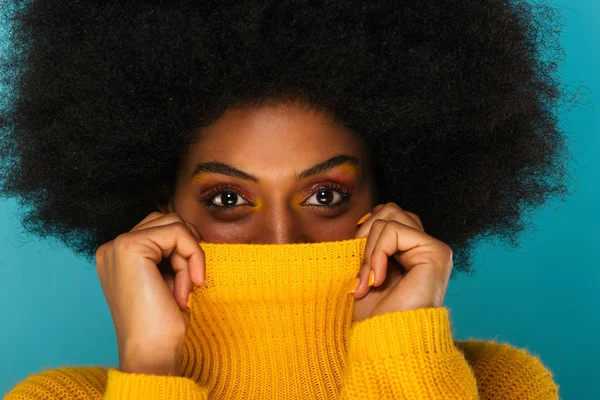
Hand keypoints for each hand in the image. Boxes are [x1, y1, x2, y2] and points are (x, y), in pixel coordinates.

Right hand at [95, 211, 204, 375]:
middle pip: (167, 220)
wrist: (151, 351)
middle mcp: (112, 247)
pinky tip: (189, 287)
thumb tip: (191, 229)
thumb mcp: (167, 278)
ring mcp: (118, 245)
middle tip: (189, 285)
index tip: (188, 284)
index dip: (183, 250)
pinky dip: (193, 256)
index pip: (160, 228)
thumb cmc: (162, 323)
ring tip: (185, 289)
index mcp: (118, 256)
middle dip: (187, 250)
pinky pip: (179, 232)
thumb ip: (170, 251)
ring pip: (175, 223)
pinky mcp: (130, 246)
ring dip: (190, 256)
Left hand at [350, 203, 452, 321]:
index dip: (363, 235)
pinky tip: (379, 280)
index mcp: (409, 251)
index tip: (357, 271)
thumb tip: (359, 221)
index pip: (384, 216)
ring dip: (370, 249)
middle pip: (389, 209)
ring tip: (370, 280)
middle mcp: (424, 247)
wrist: (385, 341)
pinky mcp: (436, 251)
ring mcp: (432, 248)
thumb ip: (367, 246)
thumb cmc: (374, 316)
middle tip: (362, 274)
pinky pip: (393, 231)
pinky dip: (377, 253)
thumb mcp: (364, 273)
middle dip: (365, 237)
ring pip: (389, 217)